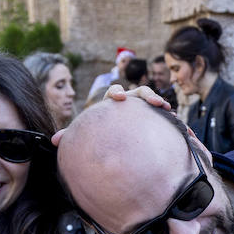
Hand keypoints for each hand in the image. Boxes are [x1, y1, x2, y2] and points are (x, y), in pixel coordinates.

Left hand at [50, 85, 173, 146]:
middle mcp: (129, 103)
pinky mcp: (153, 120)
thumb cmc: (100, 135)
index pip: (114, 92)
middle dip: (146, 94)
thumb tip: (54, 140)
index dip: (117, 92)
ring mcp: (142, 110)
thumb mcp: (87, 134)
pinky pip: (162, 117)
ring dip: (160, 103)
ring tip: (167, 110)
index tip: (118, 98)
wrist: (117, 141)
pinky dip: (170, 120)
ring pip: (152, 102)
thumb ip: (71, 136)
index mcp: (112, 104)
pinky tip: (178, 127)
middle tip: (154, 102)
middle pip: (138, 92)